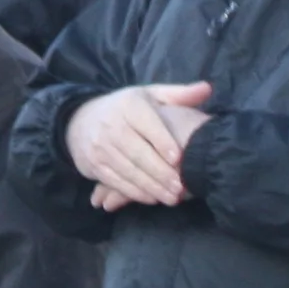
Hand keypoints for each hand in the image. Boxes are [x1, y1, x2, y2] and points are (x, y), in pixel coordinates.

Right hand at [68, 82, 213, 211]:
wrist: (80, 119)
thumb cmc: (128, 108)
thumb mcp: (150, 95)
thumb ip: (179, 94)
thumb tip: (207, 89)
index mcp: (129, 105)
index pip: (147, 125)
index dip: (162, 142)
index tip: (179, 158)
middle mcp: (112, 125)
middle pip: (138, 153)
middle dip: (160, 173)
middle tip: (181, 188)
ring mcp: (100, 147)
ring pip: (127, 170)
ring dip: (150, 187)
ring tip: (172, 198)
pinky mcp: (93, 165)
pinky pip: (115, 181)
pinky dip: (134, 192)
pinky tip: (152, 198)